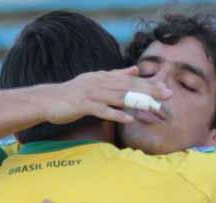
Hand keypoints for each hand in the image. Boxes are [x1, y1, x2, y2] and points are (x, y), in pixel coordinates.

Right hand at [37, 66, 171, 125]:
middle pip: (128, 87)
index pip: (129, 80)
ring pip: (119, 97)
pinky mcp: (83, 105)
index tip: (165, 89)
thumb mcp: (95, 80)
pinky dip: (116, 114)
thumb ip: (114, 75)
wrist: (48, 100)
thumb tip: (134, 69)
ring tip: (154, 106)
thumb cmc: (72, 94)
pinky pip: (103, 110)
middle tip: (167, 95)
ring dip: (138, 102)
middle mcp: (100, 83)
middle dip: (149, 91)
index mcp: (103, 77)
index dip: (148, 84)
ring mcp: (91, 94)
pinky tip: (129, 119)